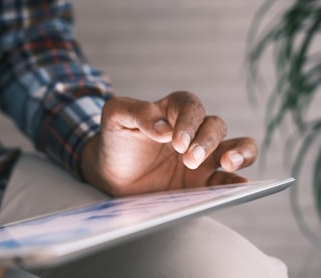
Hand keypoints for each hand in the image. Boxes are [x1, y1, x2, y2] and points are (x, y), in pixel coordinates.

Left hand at [81, 91, 257, 195]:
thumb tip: (163, 127)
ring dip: (238, 152)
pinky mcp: (203, 180)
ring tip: (228, 163)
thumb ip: (137, 112)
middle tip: (188, 159)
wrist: (113, 173)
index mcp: (173, 111)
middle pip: (215, 126)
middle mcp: (193, 131)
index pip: (191, 107)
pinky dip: (237, 179)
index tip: (175, 142)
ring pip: (235, 146)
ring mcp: (202, 156)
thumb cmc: (117, 141)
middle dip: (206, 141)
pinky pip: (227, 177)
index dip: (188, 122)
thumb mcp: (116, 118)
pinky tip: (241, 183)